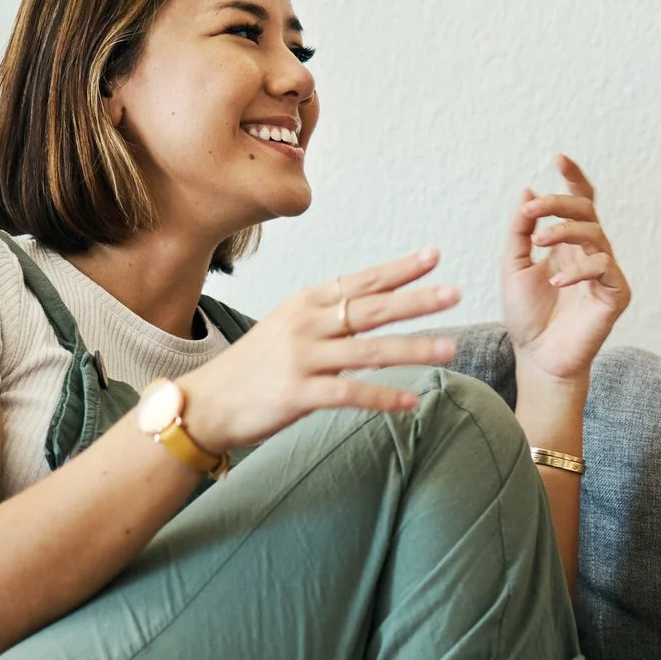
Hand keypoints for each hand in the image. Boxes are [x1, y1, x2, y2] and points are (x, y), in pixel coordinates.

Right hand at [177, 250, 461, 452]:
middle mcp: (306, 324)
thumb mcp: (288, 329)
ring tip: (450, 349)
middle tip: (455, 293)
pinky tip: (411, 403)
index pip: (361, 281)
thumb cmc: (253, 368)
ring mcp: (302, 358)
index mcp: (306, 303)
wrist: (205, 402)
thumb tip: (379, 320)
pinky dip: (384, 398)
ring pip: (369, 350)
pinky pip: (350, 393)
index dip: (399, 269)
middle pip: (371, 309)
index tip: (434, 256)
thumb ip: (330, 322)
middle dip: (416, 300)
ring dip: (413, 350)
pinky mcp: (298, 393)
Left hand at [502, 155, 631, 385]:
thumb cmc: (527, 316)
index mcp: (567, 244)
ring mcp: (604, 272)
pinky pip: (604, 268)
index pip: (578, 202)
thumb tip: (528, 191)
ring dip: (565, 230)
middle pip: (587, 210)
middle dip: (560, 202)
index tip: (558, 157)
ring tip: (539, 241)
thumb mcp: (513, 267)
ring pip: (595, 233)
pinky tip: (556, 282)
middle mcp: (589, 253)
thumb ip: (520, 231)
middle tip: (534, 209)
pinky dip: (579, 270)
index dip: (573, 178)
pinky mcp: (616, 294)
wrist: (537, 358)